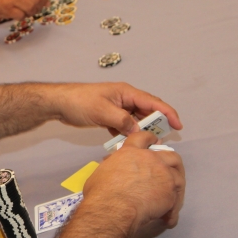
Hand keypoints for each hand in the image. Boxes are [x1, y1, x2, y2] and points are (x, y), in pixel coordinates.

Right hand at [0, 0, 49, 19]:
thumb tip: (46, 1)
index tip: (44, 4)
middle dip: (38, 7)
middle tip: (33, 10)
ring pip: (31, 8)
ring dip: (30, 12)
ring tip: (23, 11)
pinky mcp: (8, 8)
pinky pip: (22, 16)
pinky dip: (20, 17)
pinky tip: (14, 14)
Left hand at [51, 82, 181, 137]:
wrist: (60, 103)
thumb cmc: (79, 102)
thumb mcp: (103, 112)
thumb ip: (123, 121)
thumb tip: (138, 131)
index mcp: (126, 92)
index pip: (153, 102)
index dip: (167, 113)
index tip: (178, 125)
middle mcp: (125, 99)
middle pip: (147, 111)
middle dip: (156, 124)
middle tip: (162, 139)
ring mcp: (117, 108)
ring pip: (136, 120)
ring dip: (141, 131)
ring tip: (147, 144)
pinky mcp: (110, 116)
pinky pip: (124, 126)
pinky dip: (127, 134)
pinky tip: (126, 144)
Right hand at [82, 131, 185, 237]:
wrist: (114, 208)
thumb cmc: (101, 192)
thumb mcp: (102, 172)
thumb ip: (113, 167)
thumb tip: (113, 169)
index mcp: (131, 152)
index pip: (143, 138)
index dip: (150, 139)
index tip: (154, 142)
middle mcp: (150, 159)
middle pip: (170, 155)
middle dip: (171, 162)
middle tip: (170, 171)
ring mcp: (163, 174)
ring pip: (178, 176)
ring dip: (176, 187)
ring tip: (173, 199)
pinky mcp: (170, 192)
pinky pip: (177, 199)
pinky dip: (174, 209)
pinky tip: (168, 218)